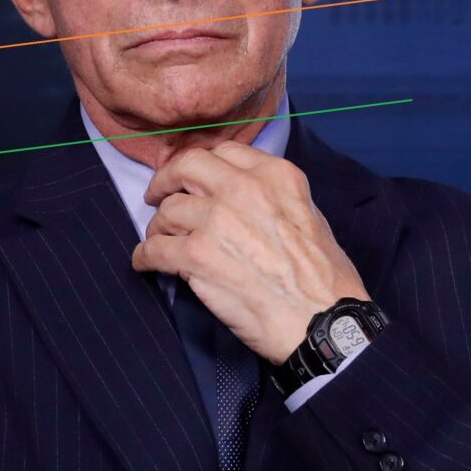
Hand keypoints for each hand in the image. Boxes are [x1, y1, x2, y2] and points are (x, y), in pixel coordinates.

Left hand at [131, 141, 369, 362]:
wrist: (321, 319)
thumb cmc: (324, 275)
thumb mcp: (309, 213)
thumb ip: (272, 195)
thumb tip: (239, 196)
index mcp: (275, 175)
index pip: (225, 152)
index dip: (202, 165)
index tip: (192, 177)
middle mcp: (244, 188)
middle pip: (187, 166)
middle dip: (167, 180)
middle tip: (159, 195)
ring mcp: (217, 219)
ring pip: (168, 209)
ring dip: (159, 226)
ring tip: (161, 239)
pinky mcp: (197, 255)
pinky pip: (154, 248)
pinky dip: (145, 256)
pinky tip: (146, 262)